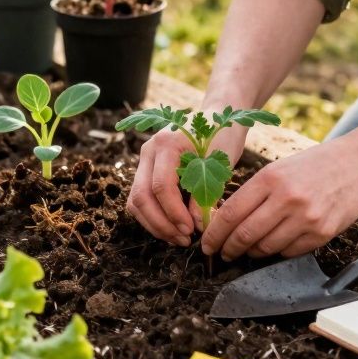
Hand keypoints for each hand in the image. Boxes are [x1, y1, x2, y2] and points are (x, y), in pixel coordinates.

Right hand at [127, 123, 247, 246]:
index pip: (161, 186)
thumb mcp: (219, 164)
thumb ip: (206, 194)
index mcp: (167, 143)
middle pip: (141, 196)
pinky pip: (140, 200)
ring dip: (155, 224)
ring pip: (136, 201)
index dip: (174, 213)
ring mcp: (144, 161)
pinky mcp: (146, 172)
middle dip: (161, 223)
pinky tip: (172, 228)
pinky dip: (153, 218)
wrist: (216, 118)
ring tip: (178, 238)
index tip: (191, 230)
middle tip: (184, 239)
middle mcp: (149, 151)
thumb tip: (197, 226)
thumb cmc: (221, 137)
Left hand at [200, 135, 357, 260]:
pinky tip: (275, 244)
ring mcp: (306, 217)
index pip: (231, 213)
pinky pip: (290, 252)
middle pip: (245, 235)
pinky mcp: (322, 233)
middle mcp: (287, 198)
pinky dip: (278, 252)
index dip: (215, 233)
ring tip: (248, 249)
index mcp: (270, 178)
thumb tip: (225, 222)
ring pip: (266, 248)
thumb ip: (254, 193)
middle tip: (223, 253)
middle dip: (228, 248)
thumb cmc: (313, 165)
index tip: (207, 244)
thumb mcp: (278, 169)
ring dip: (252, 253)